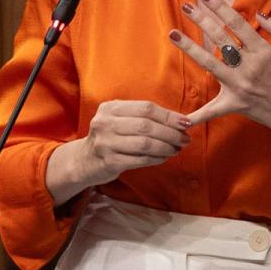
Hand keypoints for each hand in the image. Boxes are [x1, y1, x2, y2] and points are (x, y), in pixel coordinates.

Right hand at [47, 100, 190, 204]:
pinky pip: (140, 159)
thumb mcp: (121, 120)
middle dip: (170, 133)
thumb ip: (145, 118)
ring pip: (145, 144)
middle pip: (146, 126)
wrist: (84, 160)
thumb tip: (180, 121)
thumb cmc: (111, 137)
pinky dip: (156, 159)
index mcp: (111, 108)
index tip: (186, 123)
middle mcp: (105, 123)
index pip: (146, 108)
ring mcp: (105, 143)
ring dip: (166, 147)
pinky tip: (164, 158)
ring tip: (177, 149)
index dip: (169, 116)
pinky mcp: (109, 161)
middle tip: (185, 139)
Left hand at [170, 0, 270, 137]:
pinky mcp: (237, 104)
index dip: (220, 7)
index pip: (237, 24)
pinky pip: (213, 110)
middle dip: (201, 19)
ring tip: (173, 34)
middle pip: (219, 38)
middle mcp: (249, 67)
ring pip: (209, 63)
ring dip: (189, 47)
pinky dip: (197, 116)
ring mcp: (240, 86)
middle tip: (186, 5)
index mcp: (265, 51)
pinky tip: (181, 118)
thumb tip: (260, 15)